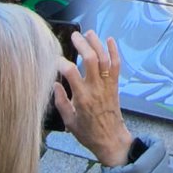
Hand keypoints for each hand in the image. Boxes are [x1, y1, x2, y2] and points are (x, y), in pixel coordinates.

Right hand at [54, 32, 132, 166]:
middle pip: (90, 59)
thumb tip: (55, 84)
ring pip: (104, 59)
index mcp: (82, 97)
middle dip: (82, 44)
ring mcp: (107, 85)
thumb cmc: (88, 133)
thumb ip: (60, 101)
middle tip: (74, 36)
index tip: (55, 60)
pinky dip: (114, 51)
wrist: (111, 139)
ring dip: (97, 43)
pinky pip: (117, 65)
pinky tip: (109, 40)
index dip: (61, 63)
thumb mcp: (69, 121)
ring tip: (89, 33)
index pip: (70, 72)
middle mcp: (95, 88)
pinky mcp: (115, 85)